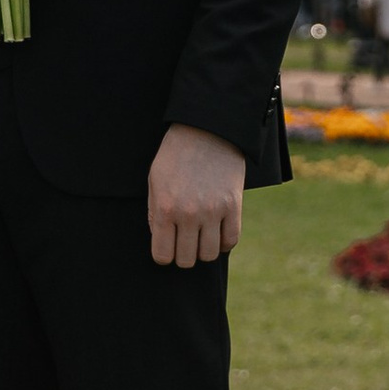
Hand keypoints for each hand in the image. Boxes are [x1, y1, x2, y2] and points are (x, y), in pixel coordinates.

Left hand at [148, 122, 244, 268]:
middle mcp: (189, 214)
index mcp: (165, 208)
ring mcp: (213, 211)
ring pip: (210, 255)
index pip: (163, 255)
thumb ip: (155, 213)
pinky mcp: (234, 205)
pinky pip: (231, 241)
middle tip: (183, 242)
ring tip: (200, 237)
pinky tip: (217, 231)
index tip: (167, 248)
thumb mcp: (155, 180)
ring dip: (204, 250)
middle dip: (183, 255)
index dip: (163, 255)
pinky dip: (224, 242)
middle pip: (187, 259)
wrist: (207, 130)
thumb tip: (162, 241)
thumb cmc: (176, 155)